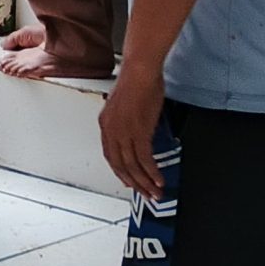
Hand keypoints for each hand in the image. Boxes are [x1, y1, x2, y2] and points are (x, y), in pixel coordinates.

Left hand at [99, 61, 166, 195]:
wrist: (140, 71)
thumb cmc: (135, 82)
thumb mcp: (123, 105)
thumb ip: (124, 121)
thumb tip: (133, 132)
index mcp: (105, 124)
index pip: (110, 155)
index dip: (120, 171)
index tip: (129, 182)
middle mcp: (111, 130)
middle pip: (120, 165)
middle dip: (134, 183)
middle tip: (145, 194)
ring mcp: (124, 132)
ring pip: (132, 165)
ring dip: (145, 182)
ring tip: (155, 193)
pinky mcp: (139, 131)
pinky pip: (145, 158)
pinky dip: (152, 171)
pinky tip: (159, 179)